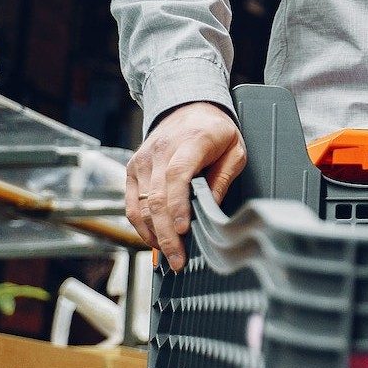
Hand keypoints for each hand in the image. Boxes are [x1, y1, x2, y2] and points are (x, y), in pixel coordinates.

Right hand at [124, 101, 245, 271]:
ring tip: (170, 256)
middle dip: (166, 233)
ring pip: (141, 205)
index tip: (182, 230)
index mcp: (190, 142)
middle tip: (178, 259)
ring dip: (153, 234)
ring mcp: (142, 161)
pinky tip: (155, 240)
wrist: (188, 107)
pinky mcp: (132, 170)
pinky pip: (132, 204)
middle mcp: (160, 151)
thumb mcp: (234, 149)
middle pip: (157, 197)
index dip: (177, 206)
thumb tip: (212, 209)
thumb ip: (223, 178)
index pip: (177, 176)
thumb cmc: (216, 131)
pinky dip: (141, 225)